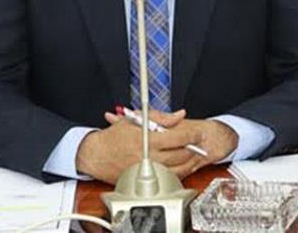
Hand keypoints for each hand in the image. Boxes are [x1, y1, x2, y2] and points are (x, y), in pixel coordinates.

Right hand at [76, 109, 203, 183]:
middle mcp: (148, 158)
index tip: (198, 132)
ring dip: (190, 161)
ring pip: (178, 169)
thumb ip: (160, 117)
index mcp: (146, 140)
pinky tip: (182, 164)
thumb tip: (179, 115)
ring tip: (195, 153)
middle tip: (200, 141)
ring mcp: (148, 172)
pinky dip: (179, 171)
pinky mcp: (146, 182)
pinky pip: (169, 178)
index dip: (192, 134)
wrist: (97, 156)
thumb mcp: (135, 120)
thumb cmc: (113, 137)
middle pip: (181, 155)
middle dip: (194, 147)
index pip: (177, 138)